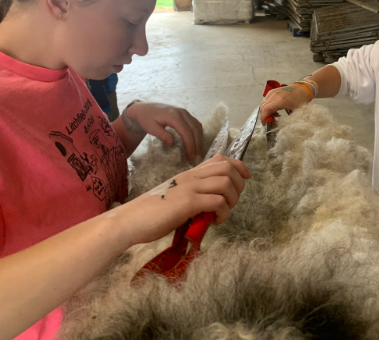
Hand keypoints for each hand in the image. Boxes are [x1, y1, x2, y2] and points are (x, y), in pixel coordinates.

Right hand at [115, 155, 250, 245]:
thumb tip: (212, 203)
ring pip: (226, 183)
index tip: (246, 177)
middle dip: (239, 185)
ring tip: (223, 213)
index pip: (220, 159)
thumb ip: (193, 194)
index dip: (238, 165)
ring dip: (232, 200)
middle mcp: (191, 176)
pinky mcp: (188, 202)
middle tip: (232, 202)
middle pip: (228, 168)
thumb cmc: (151, 213)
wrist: (130, 220)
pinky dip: (223, 213)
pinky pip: (218, 202)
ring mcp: (190, 188)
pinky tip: (215, 222)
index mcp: (189, 174)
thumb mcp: (175, 196)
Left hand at [126, 102, 202, 159]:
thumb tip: (172, 144)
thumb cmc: (146, 118)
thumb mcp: (151, 128)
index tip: (190, 155)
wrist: (143, 108)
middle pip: (194, 129)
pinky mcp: (184, 113)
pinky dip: (197, 132)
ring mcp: (184, 112)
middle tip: (195, 156)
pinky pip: (195, 123)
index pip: (186, 132)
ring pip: (197, 125)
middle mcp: (182, 112)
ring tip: (196, 150)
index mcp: (174, 116)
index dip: (190, 144)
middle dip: (196, 143)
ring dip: (198, 138)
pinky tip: (195, 140)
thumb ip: (162, 135)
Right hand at [259, 84, 310, 124]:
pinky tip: (274, 109)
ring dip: (265, 111)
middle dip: (265, 116)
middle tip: (271, 120)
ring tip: (274, 115)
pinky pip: (265, 100)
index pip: (266, 110)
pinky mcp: (272, 91)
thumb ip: (287, 120)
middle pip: (263, 107)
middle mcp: (274, 95)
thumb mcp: (295, 112)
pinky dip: (267, 106)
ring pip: (263, 103)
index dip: (263, 118)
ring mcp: (272, 92)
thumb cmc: (300, 100)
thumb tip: (279, 127)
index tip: (264, 124)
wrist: (302, 89)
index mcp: (281, 100)